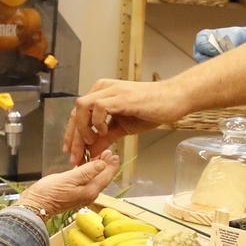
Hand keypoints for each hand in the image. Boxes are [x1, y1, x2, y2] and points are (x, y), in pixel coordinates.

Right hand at [20, 153, 118, 217]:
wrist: (36, 205)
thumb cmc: (49, 193)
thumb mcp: (69, 178)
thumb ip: (87, 171)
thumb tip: (103, 164)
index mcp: (90, 191)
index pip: (106, 176)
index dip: (111, 165)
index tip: (115, 155)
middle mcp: (89, 195)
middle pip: (102, 178)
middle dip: (106, 166)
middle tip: (109, 153)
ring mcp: (82, 196)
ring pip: (95, 180)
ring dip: (98, 169)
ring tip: (100, 157)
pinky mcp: (75, 194)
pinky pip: (87, 182)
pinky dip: (89, 173)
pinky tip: (86, 167)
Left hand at [63, 79, 185, 163]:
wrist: (173, 100)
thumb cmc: (151, 110)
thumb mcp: (122, 128)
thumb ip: (105, 138)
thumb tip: (92, 152)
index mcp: (101, 94)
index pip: (77, 114)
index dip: (72, 135)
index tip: (72, 153)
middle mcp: (102, 89)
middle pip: (75, 112)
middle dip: (73, 137)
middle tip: (75, 156)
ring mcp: (111, 91)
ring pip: (81, 107)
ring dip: (83, 128)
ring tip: (92, 141)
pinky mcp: (121, 96)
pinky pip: (98, 107)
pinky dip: (97, 122)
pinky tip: (105, 131)